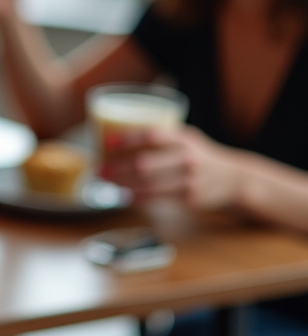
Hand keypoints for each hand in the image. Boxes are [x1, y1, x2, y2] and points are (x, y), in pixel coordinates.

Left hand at [100, 126, 243, 208]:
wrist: (235, 179)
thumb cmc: (201, 156)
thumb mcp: (187, 139)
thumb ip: (162, 137)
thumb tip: (119, 137)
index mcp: (184, 139)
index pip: (150, 136)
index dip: (127, 139)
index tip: (107, 143)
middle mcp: (187, 158)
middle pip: (144, 164)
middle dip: (117, 168)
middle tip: (100, 170)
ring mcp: (189, 180)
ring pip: (148, 185)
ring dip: (124, 185)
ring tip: (108, 183)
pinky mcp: (190, 198)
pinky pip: (157, 199)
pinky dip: (138, 198)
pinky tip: (125, 196)